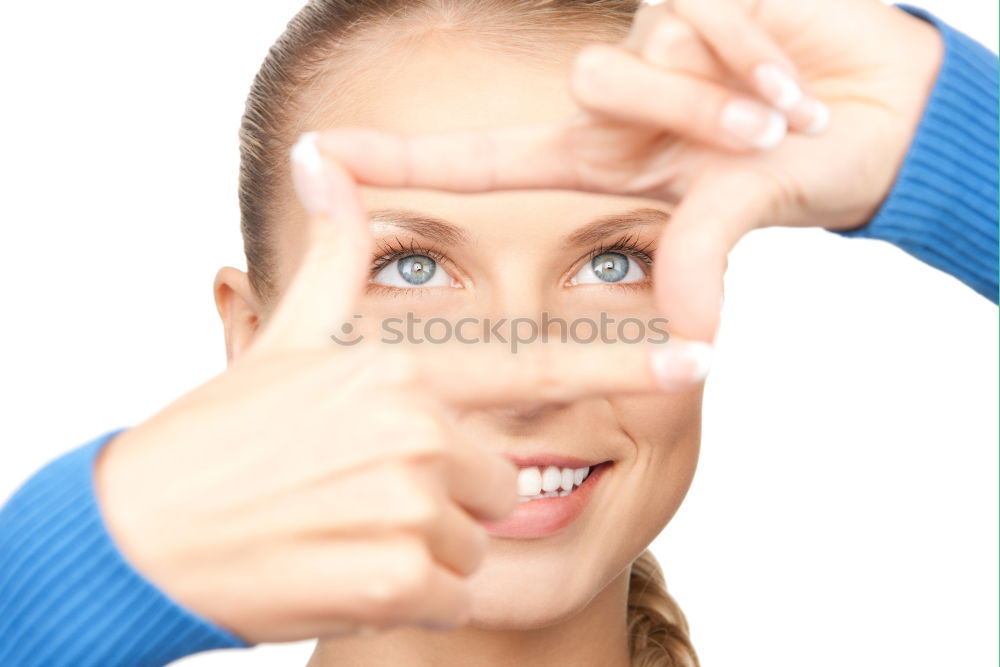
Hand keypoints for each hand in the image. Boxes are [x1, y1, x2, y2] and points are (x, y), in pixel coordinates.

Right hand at [93, 136, 688, 643]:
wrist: (144, 529)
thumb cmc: (220, 434)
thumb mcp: (286, 335)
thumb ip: (336, 256)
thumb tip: (324, 163)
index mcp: (404, 366)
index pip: (537, 363)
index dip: (627, 361)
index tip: (699, 353)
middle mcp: (418, 428)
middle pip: (498, 479)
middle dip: (448, 496)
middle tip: (360, 491)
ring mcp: (412, 505)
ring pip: (474, 541)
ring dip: (424, 548)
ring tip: (343, 526)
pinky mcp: (399, 578)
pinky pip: (447, 594)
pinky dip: (404, 594)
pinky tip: (339, 567)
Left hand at [301, 0, 943, 340]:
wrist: (874, 118)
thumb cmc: (799, 178)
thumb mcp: (740, 215)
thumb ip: (700, 256)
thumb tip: (697, 335)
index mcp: (600, 162)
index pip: (480, 161)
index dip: (399, 160)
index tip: (317, 158)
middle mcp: (609, 101)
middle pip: (594, 88)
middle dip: (688, 118)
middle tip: (760, 139)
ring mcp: (646, 42)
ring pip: (639, 54)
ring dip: (728, 97)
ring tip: (783, 113)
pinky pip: (701, 12)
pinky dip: (761, 52)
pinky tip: (792, 72)